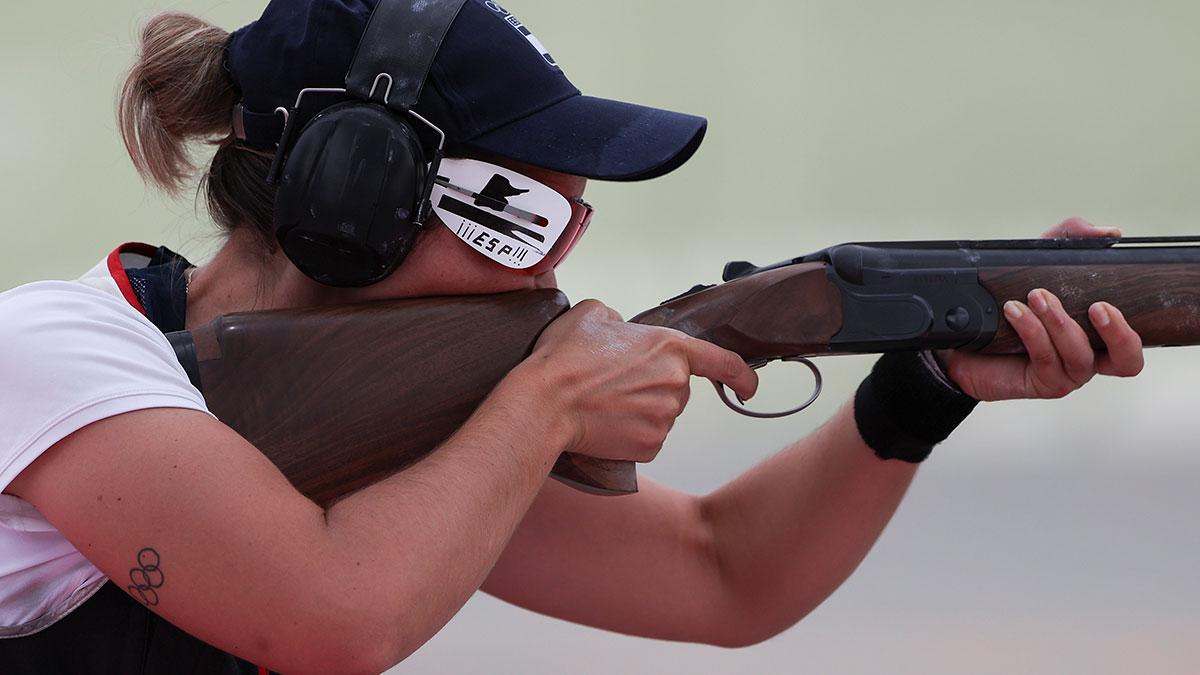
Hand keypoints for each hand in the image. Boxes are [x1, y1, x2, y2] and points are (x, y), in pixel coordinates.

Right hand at [521, 300, 757, 461]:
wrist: (545, 403)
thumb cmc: (566, 358)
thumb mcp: (592, 315)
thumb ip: (619, 320)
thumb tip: (620, 331)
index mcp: (670, 348)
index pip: (723, 362)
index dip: (742, 376)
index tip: (749, 387)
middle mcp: (676, 385)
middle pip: (676, 389)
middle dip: (652, 387)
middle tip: (614, 383)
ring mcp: (665, 419)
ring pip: (661, 414)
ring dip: (640, 410)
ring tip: (603, 402)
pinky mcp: (649, 446)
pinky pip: (647, 439)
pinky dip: (631, 433)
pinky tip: (605, 423)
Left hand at [940, 218, 1144, 400]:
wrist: (963, 339)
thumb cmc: (1007, 304)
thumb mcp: (1038, 262)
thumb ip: (1071, 239)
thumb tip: (1108, 233)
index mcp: (1096, 333)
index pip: (1131, 337)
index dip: (1129, 323)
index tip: (1105, 298)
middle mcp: (1086, 355)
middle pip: (1128, 360)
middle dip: (1117, 333)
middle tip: (1097, 307)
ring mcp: (1065, 372)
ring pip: (1079, 354)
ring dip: (1059, 322)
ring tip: (1036, 296)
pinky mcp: (1041, 381)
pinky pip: (1045, 357)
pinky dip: (1032, 330)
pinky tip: (1015, 312)